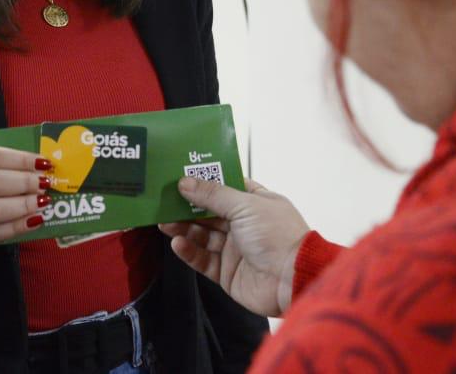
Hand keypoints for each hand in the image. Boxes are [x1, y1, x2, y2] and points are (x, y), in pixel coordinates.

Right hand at [159, 177, 309, 316]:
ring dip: (184, 228)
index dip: (205, 181)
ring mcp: (235, 249)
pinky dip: (189, 251)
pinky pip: (203, 260)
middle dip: (187, 207)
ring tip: (164, 222)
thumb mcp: (244, 205)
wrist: (291, 280)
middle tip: (164, 201)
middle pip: (210, 212)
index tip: (181, 175)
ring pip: (203, 236)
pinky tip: (177, 243)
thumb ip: (212, 195)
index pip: (226, 187)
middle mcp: (245, 224)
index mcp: (255, 202)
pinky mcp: (227, 272)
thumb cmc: (277, 236)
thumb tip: (186, 182)